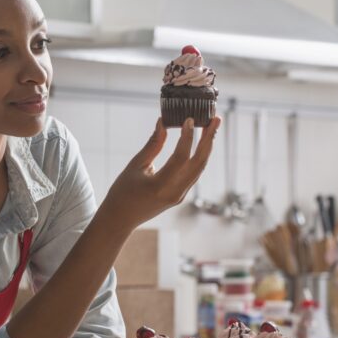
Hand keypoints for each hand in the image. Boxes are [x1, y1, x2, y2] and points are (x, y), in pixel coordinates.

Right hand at [100, 116, 220, 228]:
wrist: (121, 218)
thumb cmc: (122, 191)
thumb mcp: (135, 165)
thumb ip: (153, 145)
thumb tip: (163, 122)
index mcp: (160, 186)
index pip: (181, 157)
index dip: (187, 136)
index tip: (189, 119)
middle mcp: (175, 192)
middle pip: (199, 162)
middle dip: (209, 139)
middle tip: (216, 119)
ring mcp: (180, 195)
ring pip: (199, 168)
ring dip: (207, 147)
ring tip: (212, 127)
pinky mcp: (180, 195)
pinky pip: (194, 173)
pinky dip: (199, 156)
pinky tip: (201, 143)